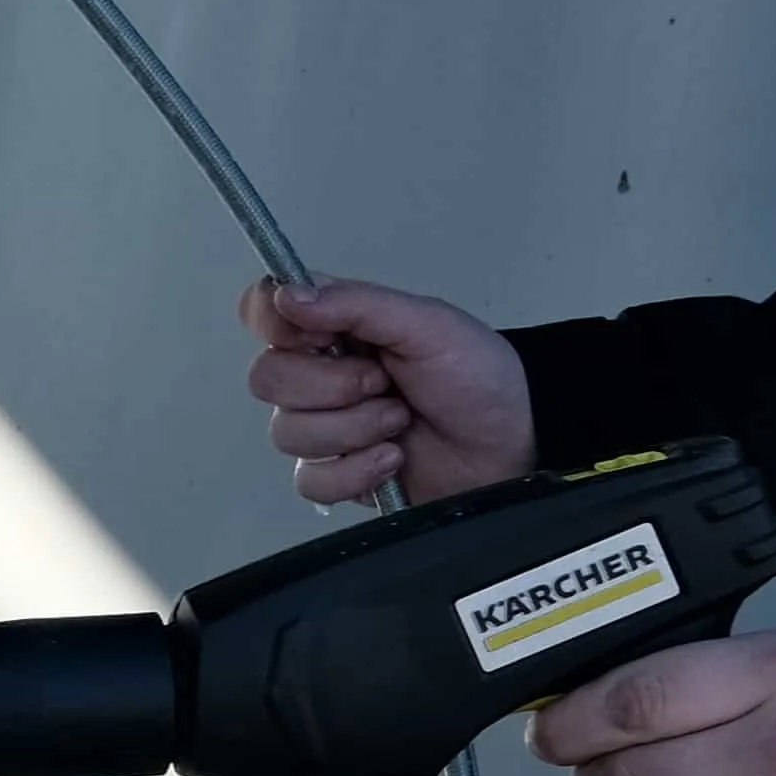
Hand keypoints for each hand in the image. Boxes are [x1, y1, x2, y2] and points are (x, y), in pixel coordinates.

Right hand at [242, 278, 536, 503]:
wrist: (512, 446)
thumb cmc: (479, 379)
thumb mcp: (428, 325)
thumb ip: (357, 304)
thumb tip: (290, 295)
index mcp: (335, 327)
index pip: (264, 309)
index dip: (273, 322)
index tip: (317, 334)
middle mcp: (319, 374)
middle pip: (267, 377)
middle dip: (331, 386)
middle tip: (382, 383)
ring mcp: (324, 427)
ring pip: (286, 432)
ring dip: (353, 429)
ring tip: (399, 422)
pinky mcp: (335, 474)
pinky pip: (309, 480)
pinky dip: (355, 471)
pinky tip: (392, 459)